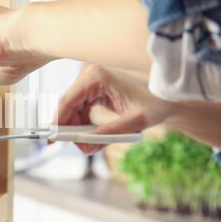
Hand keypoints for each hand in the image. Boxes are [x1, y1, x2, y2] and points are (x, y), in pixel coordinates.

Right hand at [55, 64, 176, 154]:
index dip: (58, 122)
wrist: (167, 98)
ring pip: (71, 108)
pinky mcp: (94, 88)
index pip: (67, 100)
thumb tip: (85, 145)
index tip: (53, 140)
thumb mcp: (134, 123)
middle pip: (67, 105)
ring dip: (77, 128)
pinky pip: (79, 108)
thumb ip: (108, 133)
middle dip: (69, 129)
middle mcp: (90, 74)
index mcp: (97, 76)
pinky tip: (93, 135)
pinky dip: (83, 124)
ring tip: (90, 144)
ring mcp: (91, 80)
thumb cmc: (155, 105)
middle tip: (79, 148)